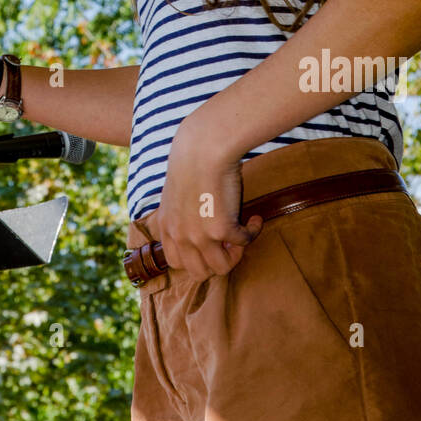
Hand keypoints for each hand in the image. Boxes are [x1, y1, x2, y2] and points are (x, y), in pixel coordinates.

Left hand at [146, 115, 262, 280]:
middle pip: (199, 273)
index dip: (196, 258)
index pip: (177, 264)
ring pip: (222, 267)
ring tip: (241, 232)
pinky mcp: (222, 229)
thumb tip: (199, 228)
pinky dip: (252, 231)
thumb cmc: (191, 163)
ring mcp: (200, 236)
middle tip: (228, 243)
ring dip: (236, 253)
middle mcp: (180, 236)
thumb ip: (181, 215)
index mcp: (166, 227)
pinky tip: (254, 218)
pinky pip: (244, 243)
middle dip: (216, 261)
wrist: (203, 148)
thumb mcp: (175, 194)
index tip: (210, 245)